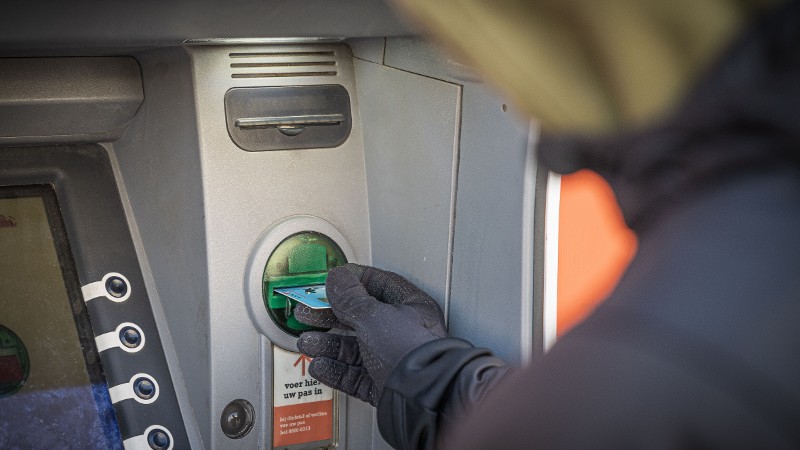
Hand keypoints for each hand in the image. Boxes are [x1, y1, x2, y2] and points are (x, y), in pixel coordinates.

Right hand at [295, 263, 447, 405]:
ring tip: (308, 342)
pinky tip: (320, 366)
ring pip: (354, 349)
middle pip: (360, 318)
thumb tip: (336, 279)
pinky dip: (334, 371)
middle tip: (308, 313)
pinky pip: (354, 376)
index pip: (378, 284)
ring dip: (327, 344)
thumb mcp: (374, 316)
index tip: (329, 282)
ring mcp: (393, 360)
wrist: (423, 399)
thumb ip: (351, 297)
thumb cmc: (411, 351)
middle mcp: (403, 332)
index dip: (351, 281)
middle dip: (330, 315)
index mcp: (411, 307)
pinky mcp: (383, 386)